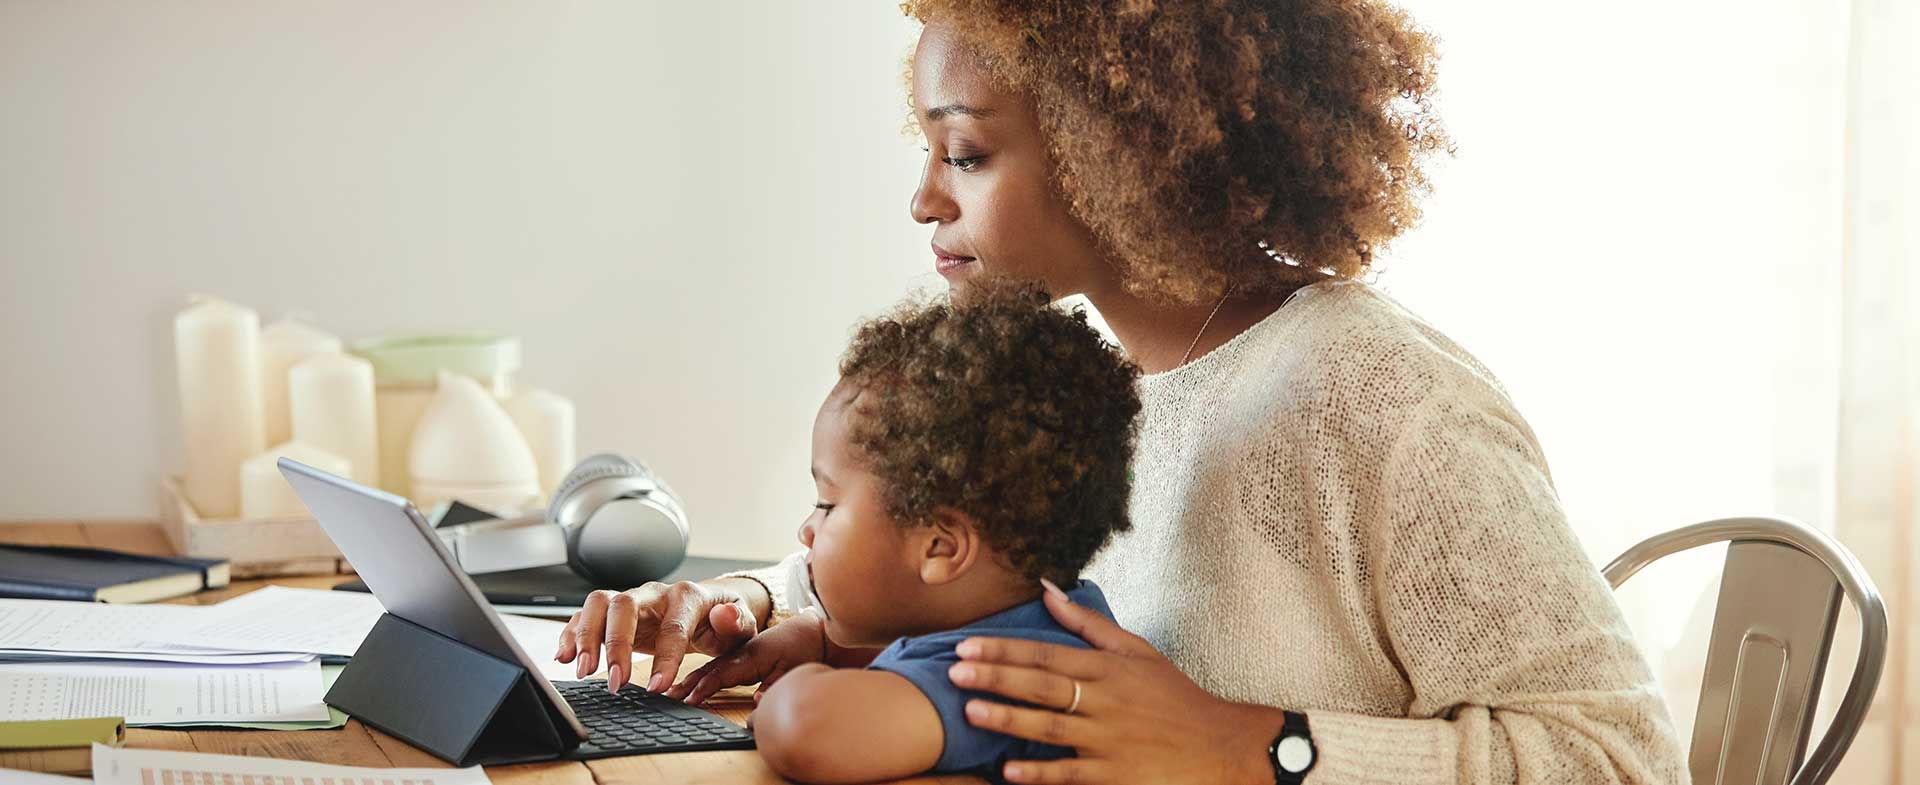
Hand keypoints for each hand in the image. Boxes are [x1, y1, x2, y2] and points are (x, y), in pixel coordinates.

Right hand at [554, 578, 766, 693]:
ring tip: (583, 672)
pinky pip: (584, 615)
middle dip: (615, 644)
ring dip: (586, 636)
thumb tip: (725, 616)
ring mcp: (631, 600)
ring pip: (599, 604)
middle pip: (624, 605)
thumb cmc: (723, 621)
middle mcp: (654, 593)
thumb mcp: (740, 625)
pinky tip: (563, 658)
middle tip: (614, 682)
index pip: (673, 625)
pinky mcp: (614, 613)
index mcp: (687, 596)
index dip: (665, 657)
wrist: (709, 609)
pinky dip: (570, 634)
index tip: (657, 689)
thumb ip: (736, 623)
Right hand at [666, 610, 828, 704]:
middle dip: (682, 683)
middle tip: (662, 697)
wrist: (809, 629)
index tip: (687, 700)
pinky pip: (705, 663)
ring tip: (661, 691)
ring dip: (680, 678)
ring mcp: (732, 650)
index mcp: (750, 654)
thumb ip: (775, 686)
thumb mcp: (795, 669)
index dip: (704, 687)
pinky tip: (677, 682)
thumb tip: (760, 704)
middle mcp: (737, 651)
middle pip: (705, 668)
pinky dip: (689, 673)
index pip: (722, 671)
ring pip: (702, 665)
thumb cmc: (802, 647)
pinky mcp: (732, 653)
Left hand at [947, 583, 1287, 784]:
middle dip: (996, 677)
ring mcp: (1111, 739)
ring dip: (1008, 720)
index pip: (1047, 653)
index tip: (966, 645)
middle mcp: (1107, 700)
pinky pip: (1072, 773)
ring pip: (1051, 728)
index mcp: (1110, 668)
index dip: (1004, 649)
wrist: (1220, 747)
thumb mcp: (1138, 653)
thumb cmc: (1174, 697)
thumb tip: (1047, 589)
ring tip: (971, 712)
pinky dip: (1041, 773)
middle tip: (954, 672)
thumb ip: (1089, 625)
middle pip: (1043, 686)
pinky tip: (1009, 771)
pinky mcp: (1117, 774)